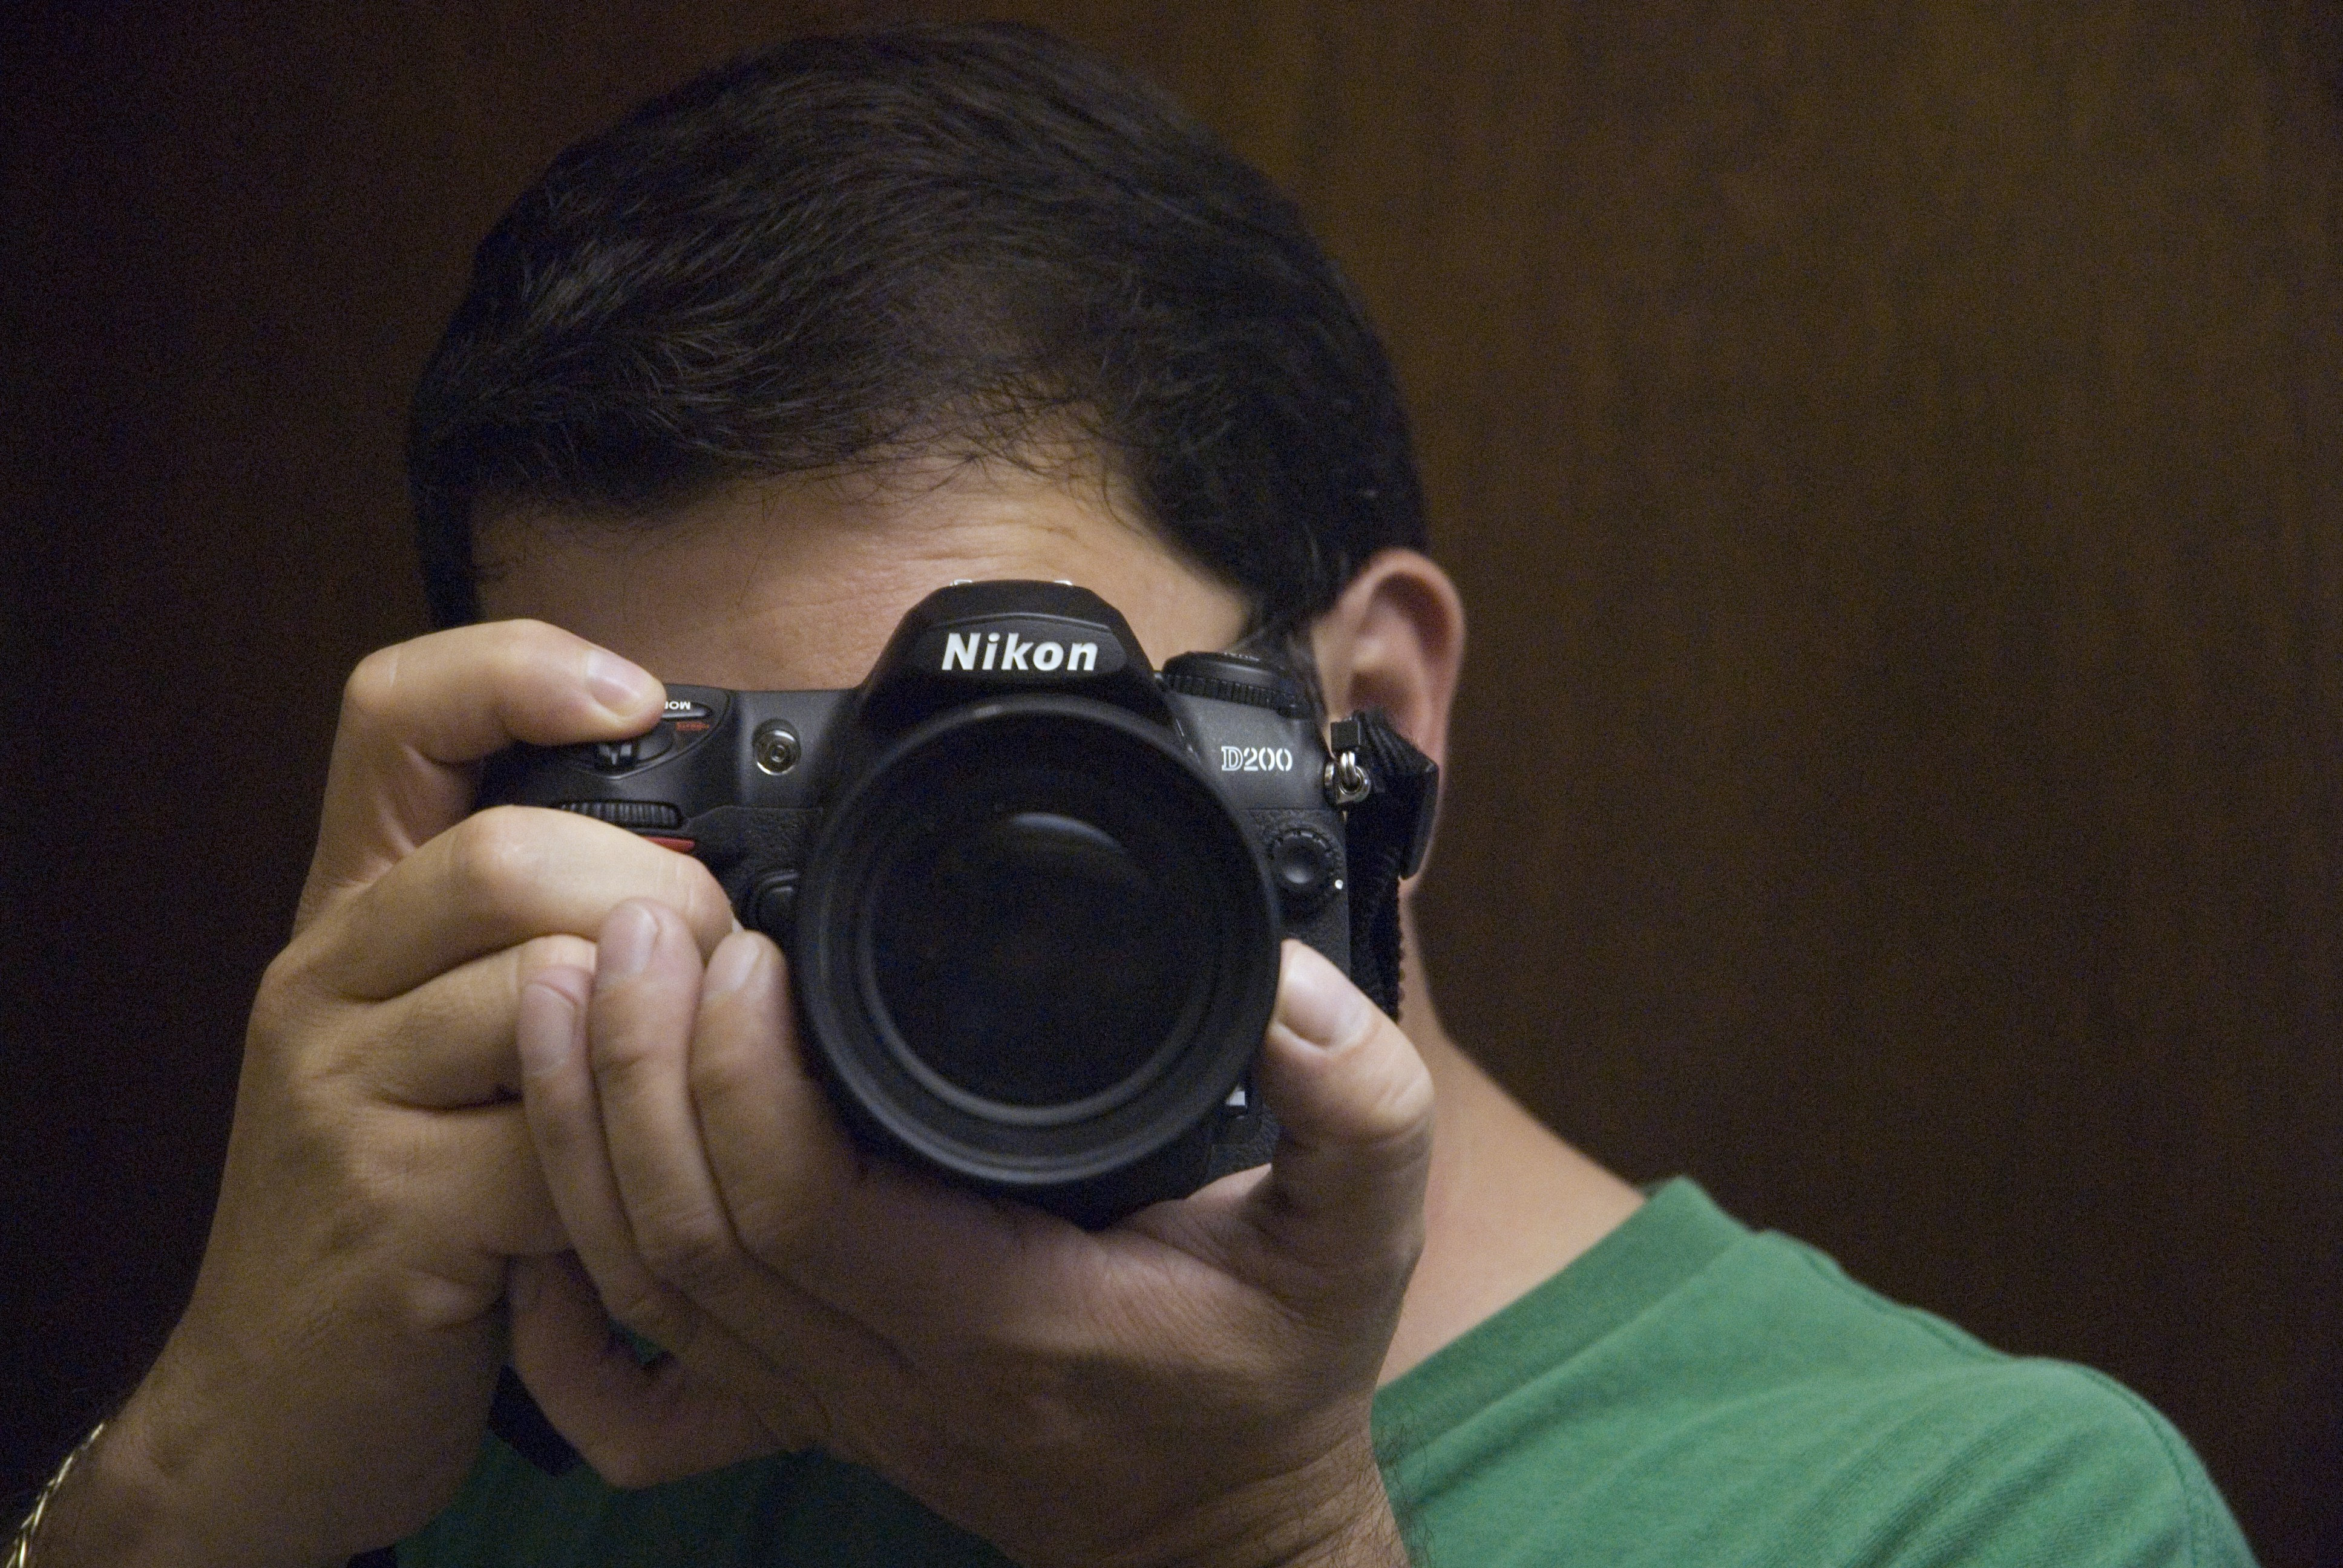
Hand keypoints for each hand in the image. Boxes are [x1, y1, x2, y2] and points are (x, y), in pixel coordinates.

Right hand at [41, 623, 733, 1567]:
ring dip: (671, 1020)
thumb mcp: (443, 1041)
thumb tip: (721, 870)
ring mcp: (344, 1096)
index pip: (393, 715)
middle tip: (732, 966)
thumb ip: (536, 943)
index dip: (516, 672)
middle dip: (668, 896)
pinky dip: (638, 1159)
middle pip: (513, 853)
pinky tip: (648, 1188)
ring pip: (546, 984)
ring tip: (702, 1070)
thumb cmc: (401, 1200)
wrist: (274, 1403)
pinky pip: (562, 1144)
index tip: (636, 696)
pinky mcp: (392, 1216)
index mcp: (349, 914)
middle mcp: (325, 980)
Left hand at [509, 905, 1432, 1567]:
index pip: (807, 1208)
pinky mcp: (803, 1402)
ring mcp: (826, 1399)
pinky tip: (538, 1178)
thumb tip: (1291, 985)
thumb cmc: (1275, 1380)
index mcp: (1001, 1321)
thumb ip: (1359, 1107)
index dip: (745, 1075)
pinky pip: (637, 1365)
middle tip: (638, 926)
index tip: (752, 948)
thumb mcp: (1360, 1239)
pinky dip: (565, 1277)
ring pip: (641, 1288)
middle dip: (634, 1068)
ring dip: (582, 1133)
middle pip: (688, 1235)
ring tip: (563, 987)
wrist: (1219, 1538)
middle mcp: (885, 1374)